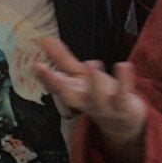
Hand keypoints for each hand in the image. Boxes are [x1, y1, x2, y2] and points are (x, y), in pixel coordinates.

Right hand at [32, 36, 146, 146]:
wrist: (122, 123)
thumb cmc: (98, 96)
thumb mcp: (78, 76)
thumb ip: (61, 58)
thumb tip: (43, 39)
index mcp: (72, 93)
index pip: (55, 87)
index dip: (45, 77)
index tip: (37, 65)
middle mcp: (84, 101)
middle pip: (68, 96)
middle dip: (58, 84)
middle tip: (50, 71)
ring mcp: (103, 104)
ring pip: (96, 96)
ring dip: (93, 80)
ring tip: (91, 62)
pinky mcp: (123, 104)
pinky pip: (123, 92)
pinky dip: (124, 79)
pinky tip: (123, 65)